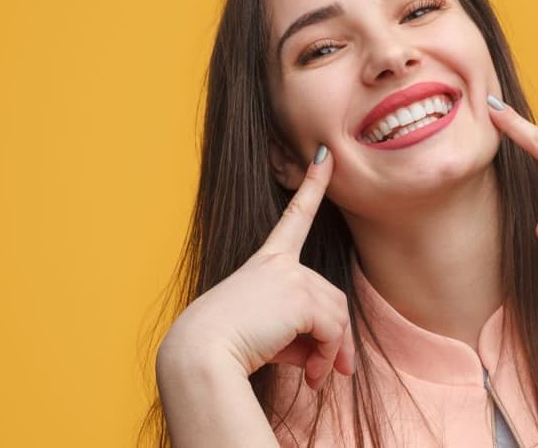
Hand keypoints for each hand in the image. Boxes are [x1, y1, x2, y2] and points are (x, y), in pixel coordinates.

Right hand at [159, 145, 354, 390]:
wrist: (200, 356)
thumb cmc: (225, 349)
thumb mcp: (268, 336)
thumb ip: (301, 336)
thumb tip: (330, 360)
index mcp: (266, 263)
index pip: (294, 217)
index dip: (313, 186)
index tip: (326, 157)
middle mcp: (280, 263)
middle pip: (332, 298)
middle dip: (337, 340)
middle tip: (331, 375)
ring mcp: (291, 276)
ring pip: (337, 316)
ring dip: (333, 352)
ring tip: (318, 379)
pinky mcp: (299, 296)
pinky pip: (332, 330)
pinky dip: (329, 356)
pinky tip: (313, 377)